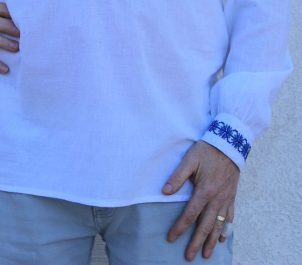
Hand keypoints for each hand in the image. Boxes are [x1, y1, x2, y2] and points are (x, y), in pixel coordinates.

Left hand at [162, 140, 239, 260]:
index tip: (171, 238)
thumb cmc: (208, 150)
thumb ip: (177, 176)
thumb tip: (164, 191)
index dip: (180, 227)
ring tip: (207, 255)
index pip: (190, 214)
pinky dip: (227, 229)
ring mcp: (226, 199)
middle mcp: (216, 199)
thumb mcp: (190, 159)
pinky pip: (230, 217)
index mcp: (204, 190)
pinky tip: (224, 238)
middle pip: (205, 225)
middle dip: (196, 242)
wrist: (230, 143)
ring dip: (212, 241)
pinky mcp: (232, 196)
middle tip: (189, 257)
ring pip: (219, 225)